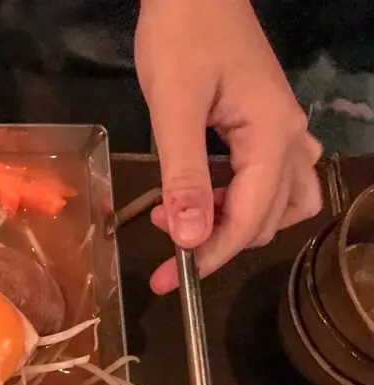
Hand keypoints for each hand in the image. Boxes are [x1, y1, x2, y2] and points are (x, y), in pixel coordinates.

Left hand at [135, 0, 322, 293]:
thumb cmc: (181, 38)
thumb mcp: (173, 107)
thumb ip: (182, 174)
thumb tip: (189, 238)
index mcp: (272, 135)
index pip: (250, 219)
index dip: (211, 255)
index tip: (169, 278)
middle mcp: (289, 138)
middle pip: (267, 217)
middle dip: (215, 241)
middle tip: (163, 245)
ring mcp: (283, 130)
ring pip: (278, 202)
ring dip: (231, 222)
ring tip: (177, 217)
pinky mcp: (266, 124)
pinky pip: (268, 179)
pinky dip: (235, 198)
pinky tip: (194, 194)